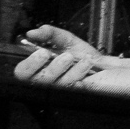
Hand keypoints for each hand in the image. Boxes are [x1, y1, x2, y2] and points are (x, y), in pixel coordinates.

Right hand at [14, 26, 129, 94]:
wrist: (107, 67)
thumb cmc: (84, 57)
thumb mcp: (66, 40)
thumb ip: (49, 33)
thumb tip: (32, 33)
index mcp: (41, 68)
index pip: (22, 73)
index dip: (28, 64)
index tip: (41, 52)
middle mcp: (48, 82)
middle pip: (34, 82)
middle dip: (46, 67)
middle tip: (58, 55)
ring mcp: (60, 90)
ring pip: (53, 84)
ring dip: (64, 68)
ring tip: (75, 58)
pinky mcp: (74, 96)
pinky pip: (70, 88)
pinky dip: (77, 73)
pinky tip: (84, 65)